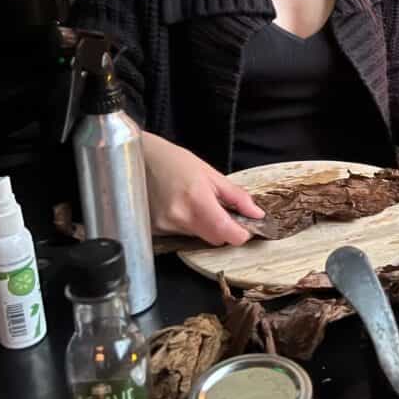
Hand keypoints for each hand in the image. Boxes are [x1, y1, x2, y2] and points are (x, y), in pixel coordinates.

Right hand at [141, 132, 263, 245]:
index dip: (241, 234)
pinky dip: (187, 226)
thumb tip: (257, 214)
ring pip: (198, 238)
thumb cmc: (175, 161)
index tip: (245, 227)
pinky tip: (181, 208)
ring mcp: (165, 226)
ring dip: (204, 226)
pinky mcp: (156, 231)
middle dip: (224, 229)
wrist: (141, 159)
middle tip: (221, 211)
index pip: (227, 234)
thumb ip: (237, 197)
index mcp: (197, 200)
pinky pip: (182, 236)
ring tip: (195, 204)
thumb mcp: (211, 174)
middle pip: (215, 239)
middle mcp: (179, 217)